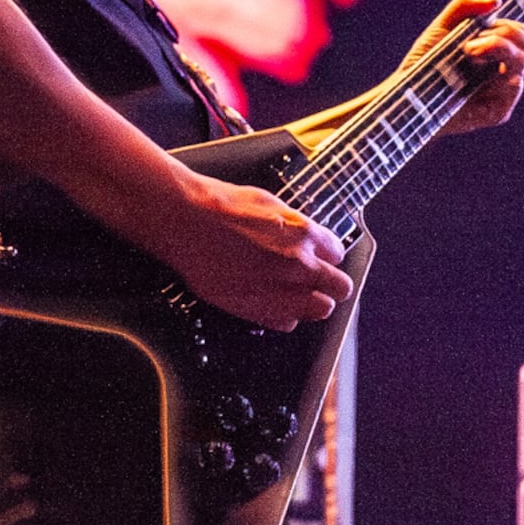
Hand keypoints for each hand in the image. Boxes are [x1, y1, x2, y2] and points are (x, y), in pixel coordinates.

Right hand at [136, 170, 350, 331]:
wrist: (184, 220)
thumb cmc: (220, 206)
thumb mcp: (270, 202)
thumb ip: (296, 226)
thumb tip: (310, 237)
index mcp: (305, 235)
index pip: (339, 254)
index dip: (329, 254)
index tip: (322, 255)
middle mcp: (298, 265)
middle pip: (339, 288)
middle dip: (332, 282)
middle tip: (320, 279)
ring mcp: (278, 290)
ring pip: (319, 310)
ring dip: (312, 301)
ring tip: (298, 292)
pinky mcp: (254, 308)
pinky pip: (287, 322)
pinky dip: (284, 314)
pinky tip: (273, 299)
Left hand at [415, 0, 523, 133]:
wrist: (407, 94)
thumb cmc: (424, 63)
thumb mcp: (442, 25)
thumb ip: (466, 5)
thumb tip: (497, 1)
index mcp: (499, 55)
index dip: (517, 25)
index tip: (492, 21)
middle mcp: (505, 73)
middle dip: (509, 31)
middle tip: (477, 36)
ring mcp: (504, 93)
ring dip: (499, 44)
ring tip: (469, 48)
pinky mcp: (498, 111)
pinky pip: (515, 85)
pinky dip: (494, 64)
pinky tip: (470, 63)